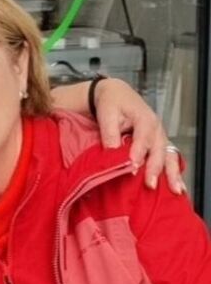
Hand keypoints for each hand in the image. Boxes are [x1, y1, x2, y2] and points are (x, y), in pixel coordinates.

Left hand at [92, 78, 184, 193]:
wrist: (116, 94)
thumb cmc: (111, 103)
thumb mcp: (107, 115)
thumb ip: (110, 135)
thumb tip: (112, 155)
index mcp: (145, 119)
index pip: (143, 138)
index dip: (138, 154)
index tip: (132, 169)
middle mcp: (157, 129)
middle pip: (159, 150)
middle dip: (156, 168)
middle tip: (150, 185)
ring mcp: (160, 137)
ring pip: (169, 156)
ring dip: (172, 173)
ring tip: (175, 190)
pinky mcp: (158, 144)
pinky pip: (169, 159)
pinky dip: (173, 172)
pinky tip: (176, 187)